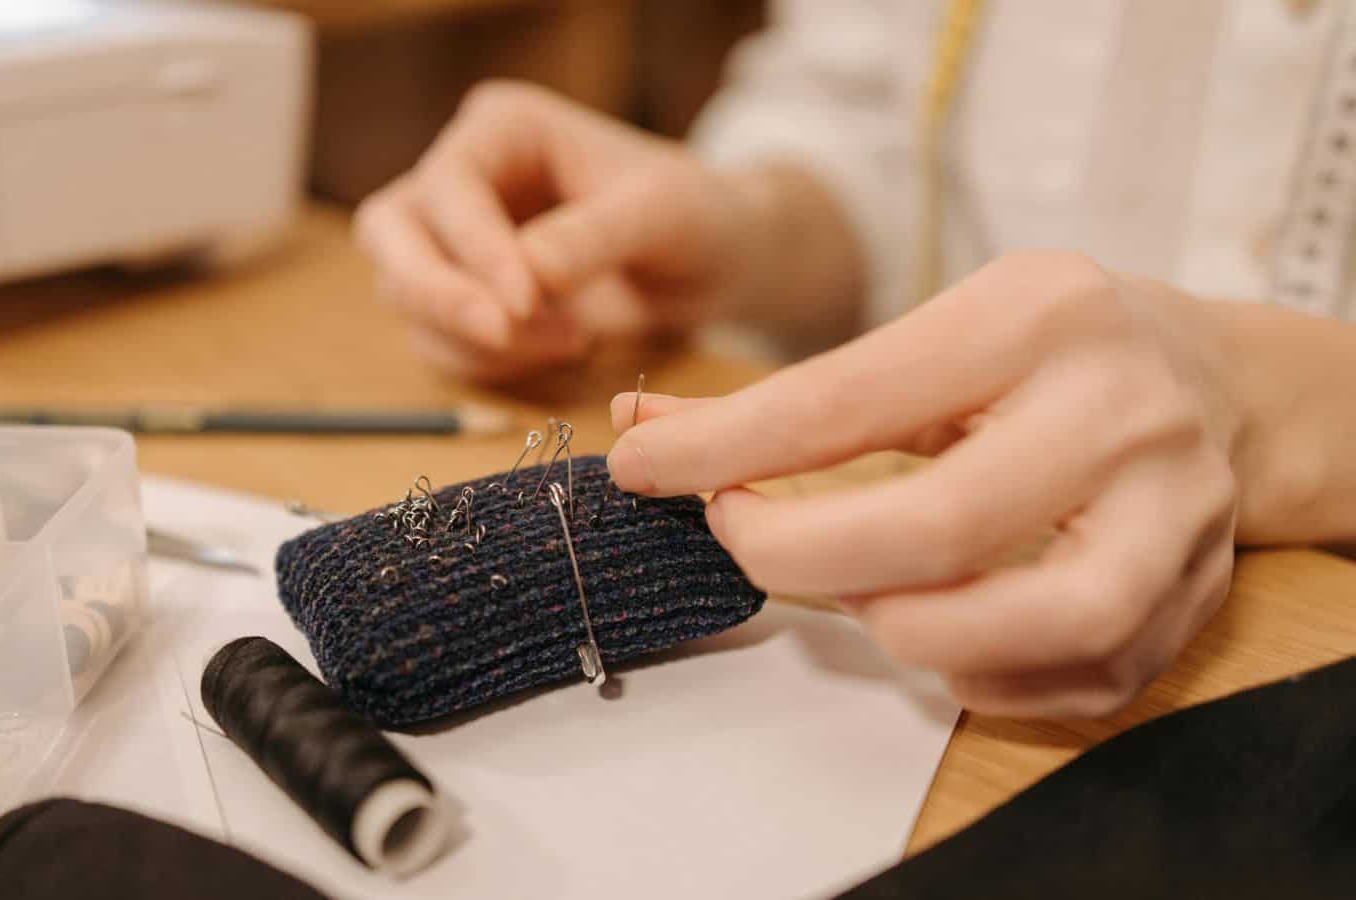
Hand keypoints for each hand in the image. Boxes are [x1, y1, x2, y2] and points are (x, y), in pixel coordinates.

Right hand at [354, 80, 783, 382]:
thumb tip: (525, 278)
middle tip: (500, 334)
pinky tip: (563, 347)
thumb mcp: (661, 214)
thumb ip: (591, 239)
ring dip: (474, 337)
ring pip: (404, 295)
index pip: (450, 184)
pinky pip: (437, 343)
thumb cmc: (692, 216)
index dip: (476, 247)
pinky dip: (486, 364)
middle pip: (391, 234)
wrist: (712, 263)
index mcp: (502, 128)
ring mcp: (451, 241)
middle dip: (436, 293)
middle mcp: (461, 176)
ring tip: (575, 338)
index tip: (525, 302)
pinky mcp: (460, 299)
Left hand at [607, 252, 1243, 717]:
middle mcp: (1120, 407)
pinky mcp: (1200, 592)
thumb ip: (784, 398)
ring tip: (861, 594)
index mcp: (1035, 315)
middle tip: (743, 542)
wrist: (1215, 379)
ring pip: (1040, 620)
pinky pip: (1079, 676)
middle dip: (801, 556)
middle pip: (940, 526)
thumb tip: (642, 433)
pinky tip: (943, 633)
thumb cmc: (1040, 355)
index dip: (725, 452)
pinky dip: (984, 674)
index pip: (848, 400)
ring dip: (910, 628)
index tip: (643, 472)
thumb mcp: (928, 334)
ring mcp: (1178, 507)